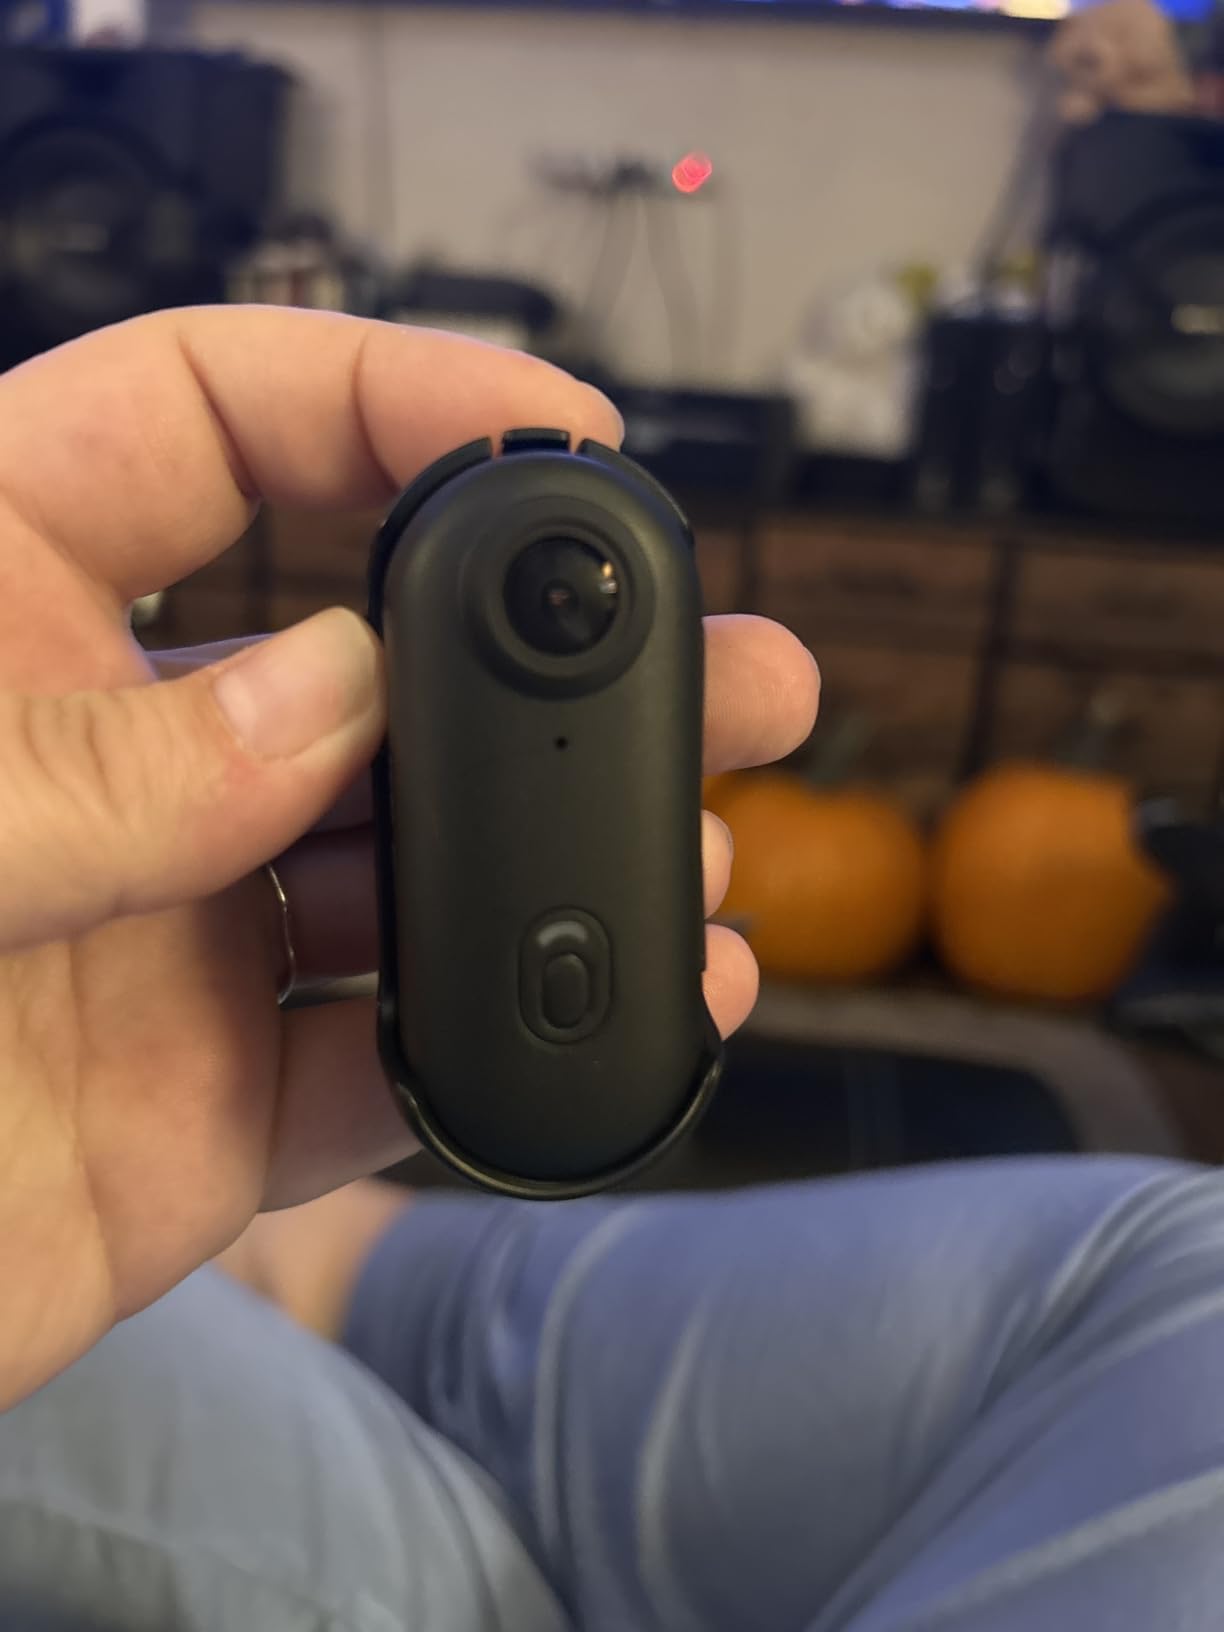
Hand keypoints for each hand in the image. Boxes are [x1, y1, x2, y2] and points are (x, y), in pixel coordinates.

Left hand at [0, 306, 818, 1408]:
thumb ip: (90, 765)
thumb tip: (329, 701)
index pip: (205, 425)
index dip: (384, 394)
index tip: (547, 426)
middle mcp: (101, 771)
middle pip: (367, 661)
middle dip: (551, 654)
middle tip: (716, 661)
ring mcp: (163, 943)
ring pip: (404, 867)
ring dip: (557, 854)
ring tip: (696, 856)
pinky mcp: (195, 1110)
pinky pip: (380, 1066)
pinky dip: (499, 1048)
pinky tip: (616, 1016)